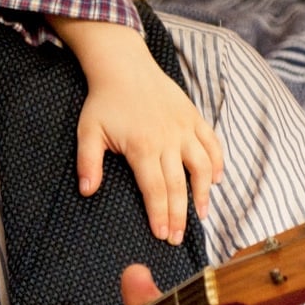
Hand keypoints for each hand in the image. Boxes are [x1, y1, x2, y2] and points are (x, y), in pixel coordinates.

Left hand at [74, 50, 224, 245]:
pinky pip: (212, 143)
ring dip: (205, 192)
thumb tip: (87, 191)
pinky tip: (217, 180)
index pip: (155, 189)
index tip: (163, 235)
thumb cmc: (104, 101)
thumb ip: (88, 163)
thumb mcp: (89, 131)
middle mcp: (168, 139)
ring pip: (202, 166)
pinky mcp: (193, 116)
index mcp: (143, 146)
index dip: (160, 214)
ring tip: (202, 215)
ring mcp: (184, 127)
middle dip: (180, 215)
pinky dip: (218, 162)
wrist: (124, 66)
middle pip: (179, 185)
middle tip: (178, 238)